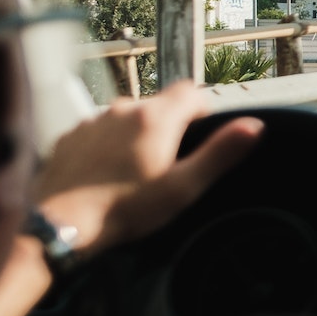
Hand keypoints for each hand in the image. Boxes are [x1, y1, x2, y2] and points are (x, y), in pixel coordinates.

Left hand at [30, 81, 265, 254]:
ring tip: (133, 172)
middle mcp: (123, 108)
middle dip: (168, 126)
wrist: (62, 224)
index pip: (190, 92)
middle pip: (158, 105)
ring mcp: (92, 120)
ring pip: (126, 117)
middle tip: (167, 164)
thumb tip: (254, 125)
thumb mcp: (183, 187)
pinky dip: (106, 144)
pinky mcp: (69, 135)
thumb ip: (220, 153)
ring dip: (135, 134)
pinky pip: (98, 130)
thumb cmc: (127, 209)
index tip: (198, 140)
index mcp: (156, 117)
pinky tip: (104, 174)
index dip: (201, 112)